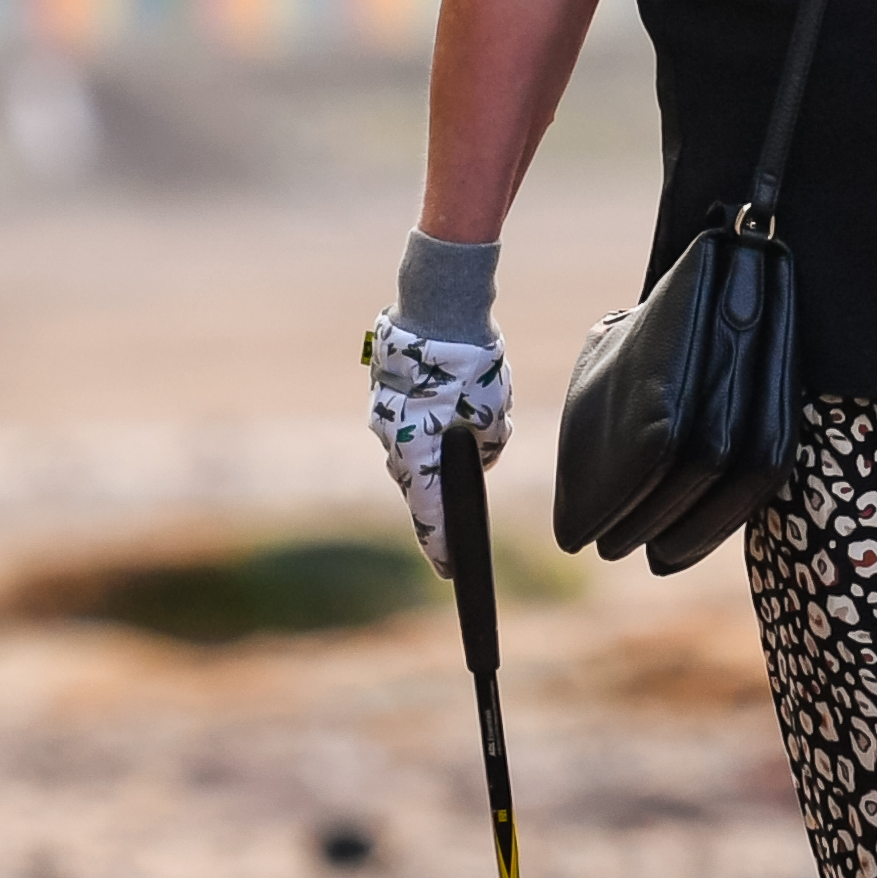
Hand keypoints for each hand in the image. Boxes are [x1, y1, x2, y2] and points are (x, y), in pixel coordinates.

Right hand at [365, 315, 511, 578]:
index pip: (432, 518)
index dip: (443, 547)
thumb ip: (487, 448)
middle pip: (418, 485)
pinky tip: (449, 405)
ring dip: (436, 450)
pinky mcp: (382, 391)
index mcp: (419, 456)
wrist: (436, 307)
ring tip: (467, 432)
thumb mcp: (494, 416)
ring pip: (413, 449)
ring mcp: (382, 415)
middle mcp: (394, 441)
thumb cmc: (470, 367)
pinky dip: (427, 421)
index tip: (451, 570)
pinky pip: (407, 419)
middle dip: (442, 495)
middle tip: (462, 512)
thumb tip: (479, 455)